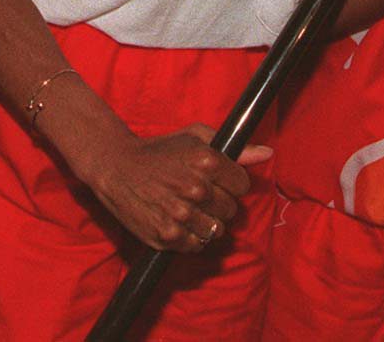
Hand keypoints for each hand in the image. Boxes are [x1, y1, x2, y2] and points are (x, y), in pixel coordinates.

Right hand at [81, 122, 267, 251]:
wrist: (116, 167)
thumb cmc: (159, 150)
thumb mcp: (196, 137)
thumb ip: (235, 149)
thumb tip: (266, 153)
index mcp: (207, 161)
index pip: (242, 185)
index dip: (232, 183)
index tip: (218, 181)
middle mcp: (196, 189)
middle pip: (231, 210)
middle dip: (219, 203)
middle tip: (199, 195)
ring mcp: (182, 215)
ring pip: (217, 231)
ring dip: (206, 222)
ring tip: (187, 208)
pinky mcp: (168, 236)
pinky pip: (197, 245)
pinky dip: (191, 237)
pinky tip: (178, 220)